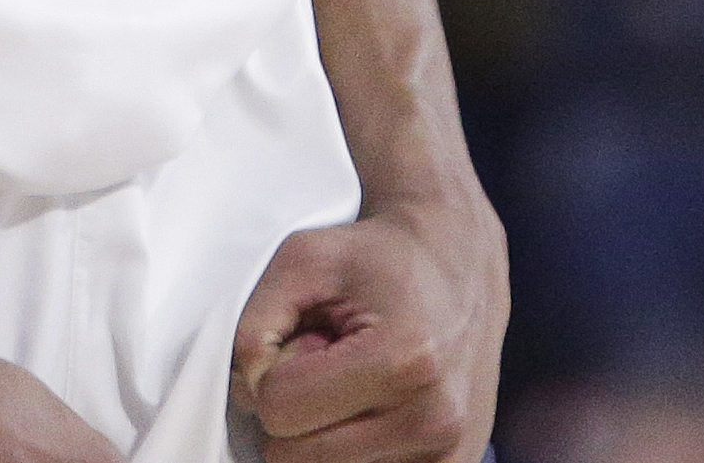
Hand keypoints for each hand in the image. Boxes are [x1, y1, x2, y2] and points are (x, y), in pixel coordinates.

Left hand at [231, 201, 507, 462]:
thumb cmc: (378, 260)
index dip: (271, 373)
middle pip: (294, 459)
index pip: (278, 410)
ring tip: (355, 385)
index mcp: (401, 359)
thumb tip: (244, 388)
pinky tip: (373, 411)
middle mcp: (432, 418)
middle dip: (296, 411)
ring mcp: (447, 455)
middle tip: (328, 364)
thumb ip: (254, 324)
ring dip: (325, 434)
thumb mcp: (303, 259)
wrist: (459, 264)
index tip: (305, 340)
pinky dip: (353, 449)